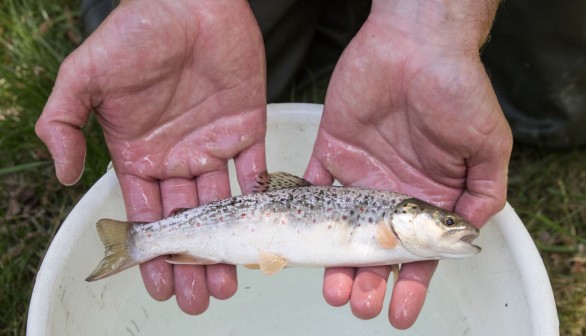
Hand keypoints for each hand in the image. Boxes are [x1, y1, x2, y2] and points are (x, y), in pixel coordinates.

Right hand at [35, 0, 266, 313]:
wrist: (189, 1)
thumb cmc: (136, 33)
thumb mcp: (84, 77)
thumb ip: (63, 124)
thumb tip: (61, 178)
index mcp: (138, 153)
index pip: (145, 215)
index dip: (153, 254)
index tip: (159, 288)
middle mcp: (176, 156)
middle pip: (186, 222)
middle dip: (192, 262)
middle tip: (200, 299)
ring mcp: (213, 145)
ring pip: (222, 208)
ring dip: (227, 245)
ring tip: (231, 282)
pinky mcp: (247, 129)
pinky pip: (256, 173)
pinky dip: (260, 203)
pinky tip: (261, 233)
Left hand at [305, 0, 510, 328]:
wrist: (416, 43)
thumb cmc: (457, 88)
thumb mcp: (486, 145)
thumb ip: (481, 194)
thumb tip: (468, 237)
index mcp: (428, 196)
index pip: (418, 253)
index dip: (410, 285)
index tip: (398, 313)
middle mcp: (392, 191)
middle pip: (375, 248)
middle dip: (368, 281)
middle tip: (358, 304)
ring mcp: (360, 175)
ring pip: (341, 229)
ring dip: (334, 261)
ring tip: (332, 288)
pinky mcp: (331, 152)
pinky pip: (311, 187)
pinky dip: (300, 212)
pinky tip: (296, 240)